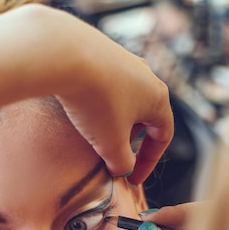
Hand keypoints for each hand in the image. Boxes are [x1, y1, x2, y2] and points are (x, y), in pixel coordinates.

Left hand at [46, 8, 173, 182]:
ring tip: (93, 132)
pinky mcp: (100, 51)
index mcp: (158, 98)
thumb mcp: (110, 143)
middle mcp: (146, 75)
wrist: (65, 54)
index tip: (132, 178)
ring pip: (123, 100)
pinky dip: (97, 102)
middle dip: (129, 140)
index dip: (148, 162)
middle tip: (110, 154)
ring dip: (112, 121)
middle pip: (144, 117)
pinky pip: (104, 84)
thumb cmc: (95, 101)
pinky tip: (80, 108)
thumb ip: (121, 163)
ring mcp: (123, 60)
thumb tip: (122, 169)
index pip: (162, 136)